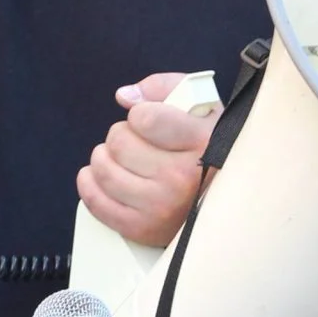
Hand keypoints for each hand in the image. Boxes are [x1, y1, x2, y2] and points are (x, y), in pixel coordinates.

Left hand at [77, 72, 211, 247]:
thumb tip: (124, 97)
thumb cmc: (208, 145)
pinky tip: (101, 174)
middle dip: (121, 135)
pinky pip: (96, 202)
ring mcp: (162, 208)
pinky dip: (89, 183)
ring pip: (103, 170)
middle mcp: (183, 179)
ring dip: (103, 157)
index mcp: (202, 144)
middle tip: (137, 142)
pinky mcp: (144, 229)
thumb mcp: (200, 106)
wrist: (228, 196)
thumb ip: (163, 87)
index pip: (145, 120)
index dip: (140, 115)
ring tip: (121, 157)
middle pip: (118, 143)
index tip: (149, 120)